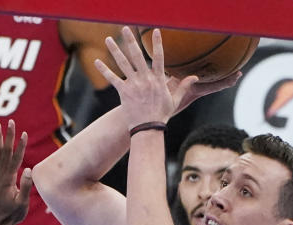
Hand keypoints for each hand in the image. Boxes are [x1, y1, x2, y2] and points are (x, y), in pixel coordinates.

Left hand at [0, 120, 32, 224]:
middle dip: (8, 136)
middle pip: (5, 152)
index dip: (20, 146)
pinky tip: (1, 142)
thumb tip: (28, 169)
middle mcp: (1, 175)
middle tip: (10, 121)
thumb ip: (25, 187)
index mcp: (8, 180)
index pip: (15, 159)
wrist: (0, 221)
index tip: (23, 133)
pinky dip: (1, 148)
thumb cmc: (13, 214)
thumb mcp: (22, 203)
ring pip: (0, 154)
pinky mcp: (0, 178)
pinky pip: (0, 159)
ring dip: (0, 138)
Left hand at [94, 27, 236, 130]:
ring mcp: (134, 85)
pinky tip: (97, 61)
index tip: (155, 31)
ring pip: (123, 63)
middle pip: (137, 55)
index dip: (157, 43)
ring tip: (109, 39)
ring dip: (115, 50)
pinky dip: (104, 70)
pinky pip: (112, 78)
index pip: (159, 57)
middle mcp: (145, 79)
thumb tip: (195, 77)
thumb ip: (184, 86)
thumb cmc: (162, 114)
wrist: (148, 128)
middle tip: (126, 28)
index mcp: (158, 80)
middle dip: (131, 41)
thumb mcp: (175, 100)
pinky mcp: (124, 92)